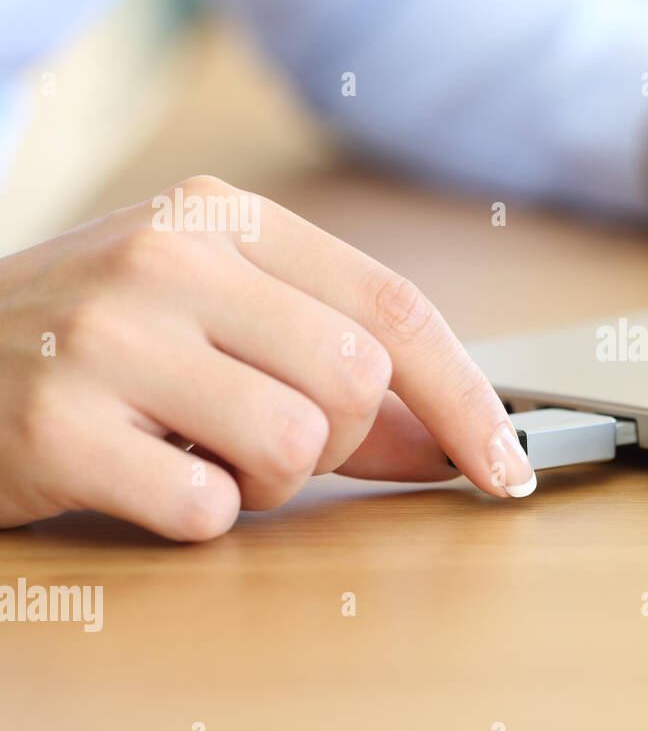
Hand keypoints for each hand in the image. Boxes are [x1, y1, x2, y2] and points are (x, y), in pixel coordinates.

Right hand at [0, 176, 533, 540]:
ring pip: (297, 446)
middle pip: (359, 381)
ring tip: (194, 447)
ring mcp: (108, 334)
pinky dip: (197, 513)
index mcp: (227, 217)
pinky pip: (209, 507)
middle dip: (340, 441)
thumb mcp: (221, 327)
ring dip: (265, 480)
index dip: (470, 398)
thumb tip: (459, 442)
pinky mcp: (57, 422)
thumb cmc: (99, 344)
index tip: (507, 465)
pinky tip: (142, 473)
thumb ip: (344, 376)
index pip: (397, 308)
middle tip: (264, 435)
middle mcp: (170, 254)